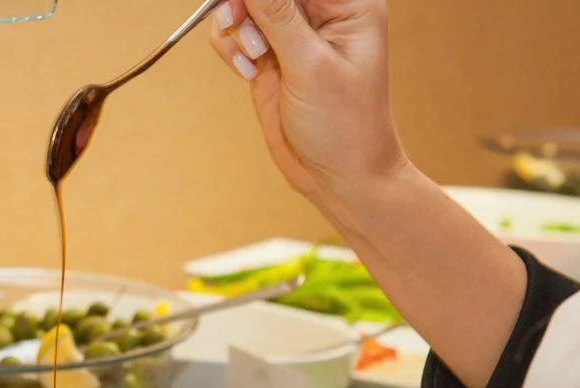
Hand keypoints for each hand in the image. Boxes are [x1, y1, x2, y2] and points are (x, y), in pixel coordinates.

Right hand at [210, 0, 407, 200]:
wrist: (339, 178)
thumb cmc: (343, 126)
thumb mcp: (310, 65)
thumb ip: (277, 14)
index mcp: (348, 1)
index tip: (242, 7)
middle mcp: (320, 12)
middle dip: (245, 2)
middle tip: (235, 23)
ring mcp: (292, 36)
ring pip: (246, 6)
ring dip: (237, 26)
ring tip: (251, 58)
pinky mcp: (270, 60)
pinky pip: (237, 36)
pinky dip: (231, 47)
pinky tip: (247, 72)